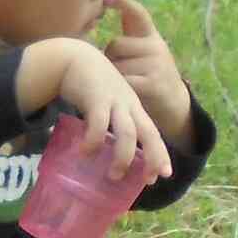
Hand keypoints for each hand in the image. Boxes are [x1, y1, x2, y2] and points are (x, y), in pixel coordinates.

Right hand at [55, 41, 172, 183]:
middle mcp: (128, 105)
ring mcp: (114, 101)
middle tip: (150, 180)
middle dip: (154, 157)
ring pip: (127, 132)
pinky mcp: (96, 98)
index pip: (152, 133)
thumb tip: (102, 151)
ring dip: (124, 157)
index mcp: (133, 108)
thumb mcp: (107, 103)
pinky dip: (94, 141)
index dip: (160, 154)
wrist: (75, 58)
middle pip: (149, 133)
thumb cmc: (90, 85)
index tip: (162, 175)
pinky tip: (85, 153)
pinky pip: (98, 124)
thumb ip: (109, 122)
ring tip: (114, 175)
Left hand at [101, 0, 194, 147]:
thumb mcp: (144, 52)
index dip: (123, 4)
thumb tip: (108, 4)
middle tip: (115, 70)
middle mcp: (156, 46)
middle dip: (109, 57)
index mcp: (151, 37)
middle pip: (115, 44)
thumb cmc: (149, 74)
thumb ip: (130, 35)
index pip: (138, 14)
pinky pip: (124, 82)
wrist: (173, 102)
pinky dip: (119, 88)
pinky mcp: (153, 83)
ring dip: (112, 76)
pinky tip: (123, 92)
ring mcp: (156, 64)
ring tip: (122, 83)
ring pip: (117, 66)